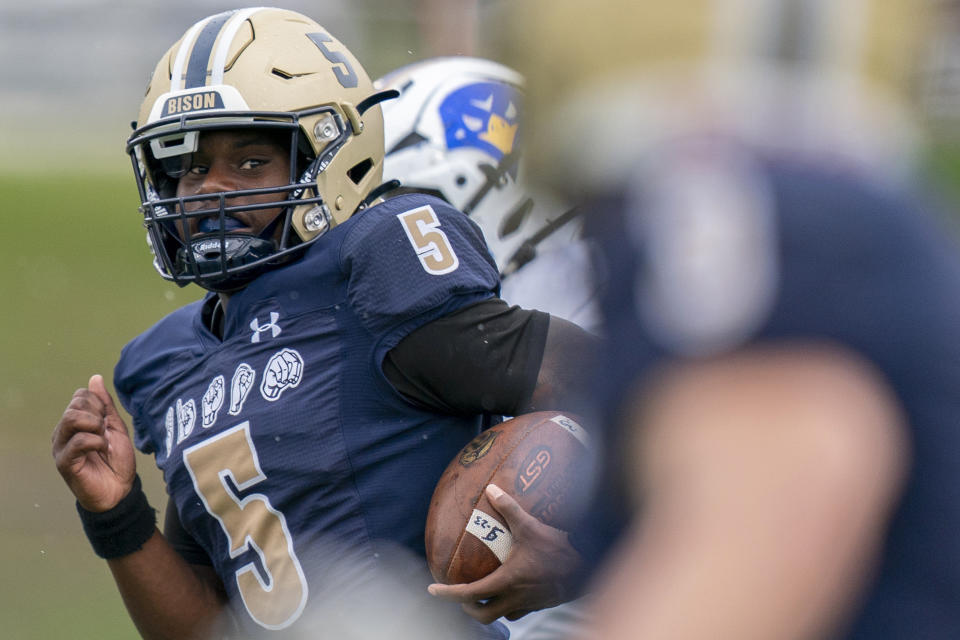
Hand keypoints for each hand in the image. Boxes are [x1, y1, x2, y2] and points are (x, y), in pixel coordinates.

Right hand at [52, 374, 136, 511]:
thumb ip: (105, 404)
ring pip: (72, 418)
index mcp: (75, 422)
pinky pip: (78, 441)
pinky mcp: (64, 462)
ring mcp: (61, 447)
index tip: (108, 420)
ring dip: (95, 426)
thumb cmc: (116, 460)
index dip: (99, 403)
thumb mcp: (115, 427)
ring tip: (103, 440)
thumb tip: (95, 378)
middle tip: (105, 431)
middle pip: (75, 405)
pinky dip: (96, 442)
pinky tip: (101, 450)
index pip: (80, 395)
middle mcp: (63, 432)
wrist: (119, 490)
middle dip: (97, 414)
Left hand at [427, 484, 581, 623]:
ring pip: (503, 615)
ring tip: (484, 593)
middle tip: (461, 595)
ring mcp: (530, 604)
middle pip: (484, 615)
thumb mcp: (531, 526)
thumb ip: (509, 508)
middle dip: (468, 608)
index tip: (432, 589)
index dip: (448, 594)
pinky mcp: (543, 603)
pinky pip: (520, 610)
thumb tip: (490, 489)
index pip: (470, 594)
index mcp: (507, 582)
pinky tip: (512, 589)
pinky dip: (510, 604)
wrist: (591, 563)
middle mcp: (516, 598)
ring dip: (490, 607)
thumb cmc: (559, 547)